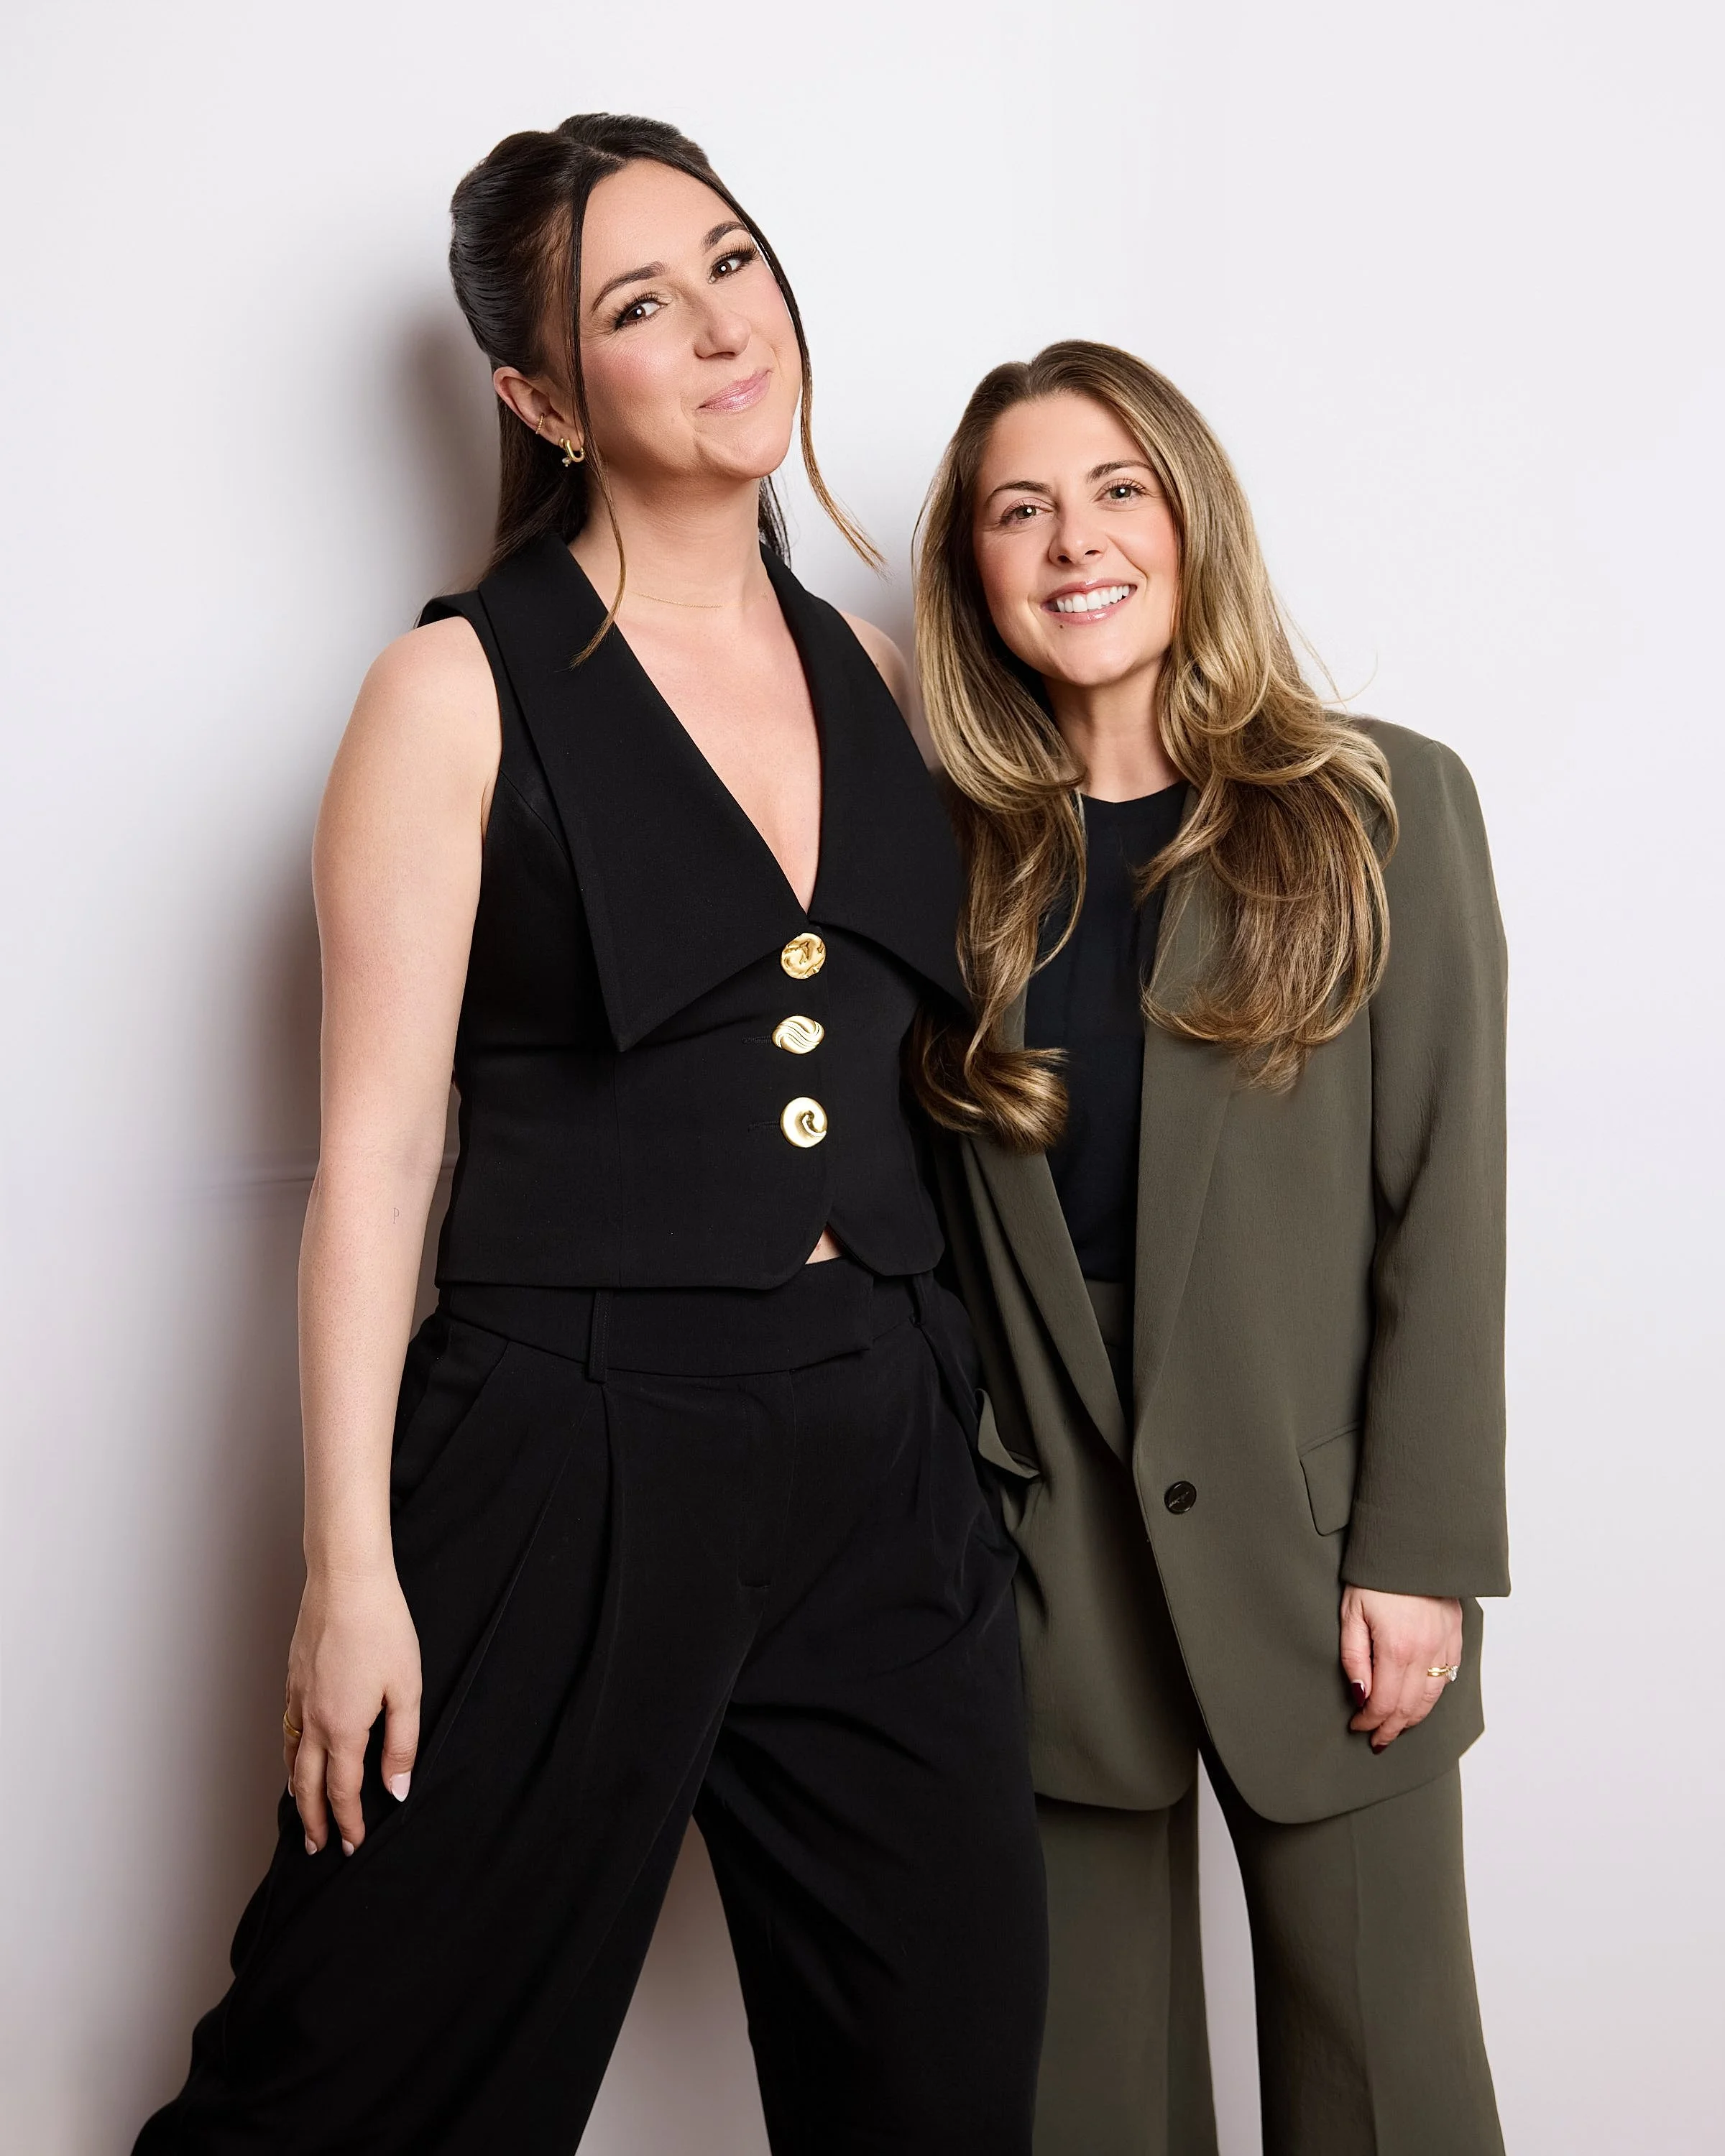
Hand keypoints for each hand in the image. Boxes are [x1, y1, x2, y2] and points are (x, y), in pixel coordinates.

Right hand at [284, 1564, 420, 1855]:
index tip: (353, 1844)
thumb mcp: (406, 1688)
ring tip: (302, 1812)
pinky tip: (296, 1753)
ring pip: (291, 1758)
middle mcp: (313, 1718)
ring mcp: (297, 1697)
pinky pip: (286, 1729)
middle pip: (307, 1785)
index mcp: (343, 1727)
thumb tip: (396, 1789)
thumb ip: (402, 1743)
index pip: (341, 1790)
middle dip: (314, 1820)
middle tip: (318, 1846)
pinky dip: (289, 1754)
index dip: (348, 1822)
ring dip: (296, 1791)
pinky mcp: (293, 1677)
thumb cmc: (382, 1627)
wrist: (346, 1579)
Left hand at [1339, 1587, 1461, 1751]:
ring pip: (1432, 1698)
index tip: (1357, 1726)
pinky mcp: (1456, 1637)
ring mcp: (1445, 1646)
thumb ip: (1354, 1657)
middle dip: (1390, 1728)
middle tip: (1376, 1739)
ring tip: (1396, 1727)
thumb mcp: (1351, 1613)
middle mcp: (1426, 1653)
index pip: (1384, 1703)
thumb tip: (1360, 1695)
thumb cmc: (1375, 1576)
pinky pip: (1448, 1678)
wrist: (1412, 1545)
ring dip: (1413, 1718)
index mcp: (1397, 1649)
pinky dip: (1432, 1695)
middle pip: (1410, 1708)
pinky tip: (1419, 1700)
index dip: (1369, 1721)